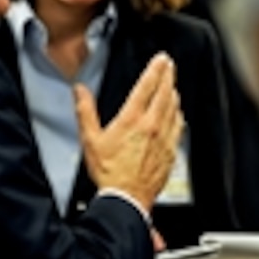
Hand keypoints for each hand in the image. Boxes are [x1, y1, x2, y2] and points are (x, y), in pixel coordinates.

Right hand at [75, 52, 183, 209]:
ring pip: (174, 109)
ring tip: (172, 86)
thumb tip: (80, 91)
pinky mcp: (171, 152)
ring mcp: (164, 139)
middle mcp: (152, 126)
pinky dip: (178, 116)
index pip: (147, 86)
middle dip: (168, 76)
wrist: (127, 199)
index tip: (161, 59)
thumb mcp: (90, 140)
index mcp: (132, 119)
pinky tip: (177, 114)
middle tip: (169, 66)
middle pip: (165, 93)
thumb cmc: (108, 172)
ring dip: (173, 94)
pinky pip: (179, 128)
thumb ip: (85, 111)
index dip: (155, 69)